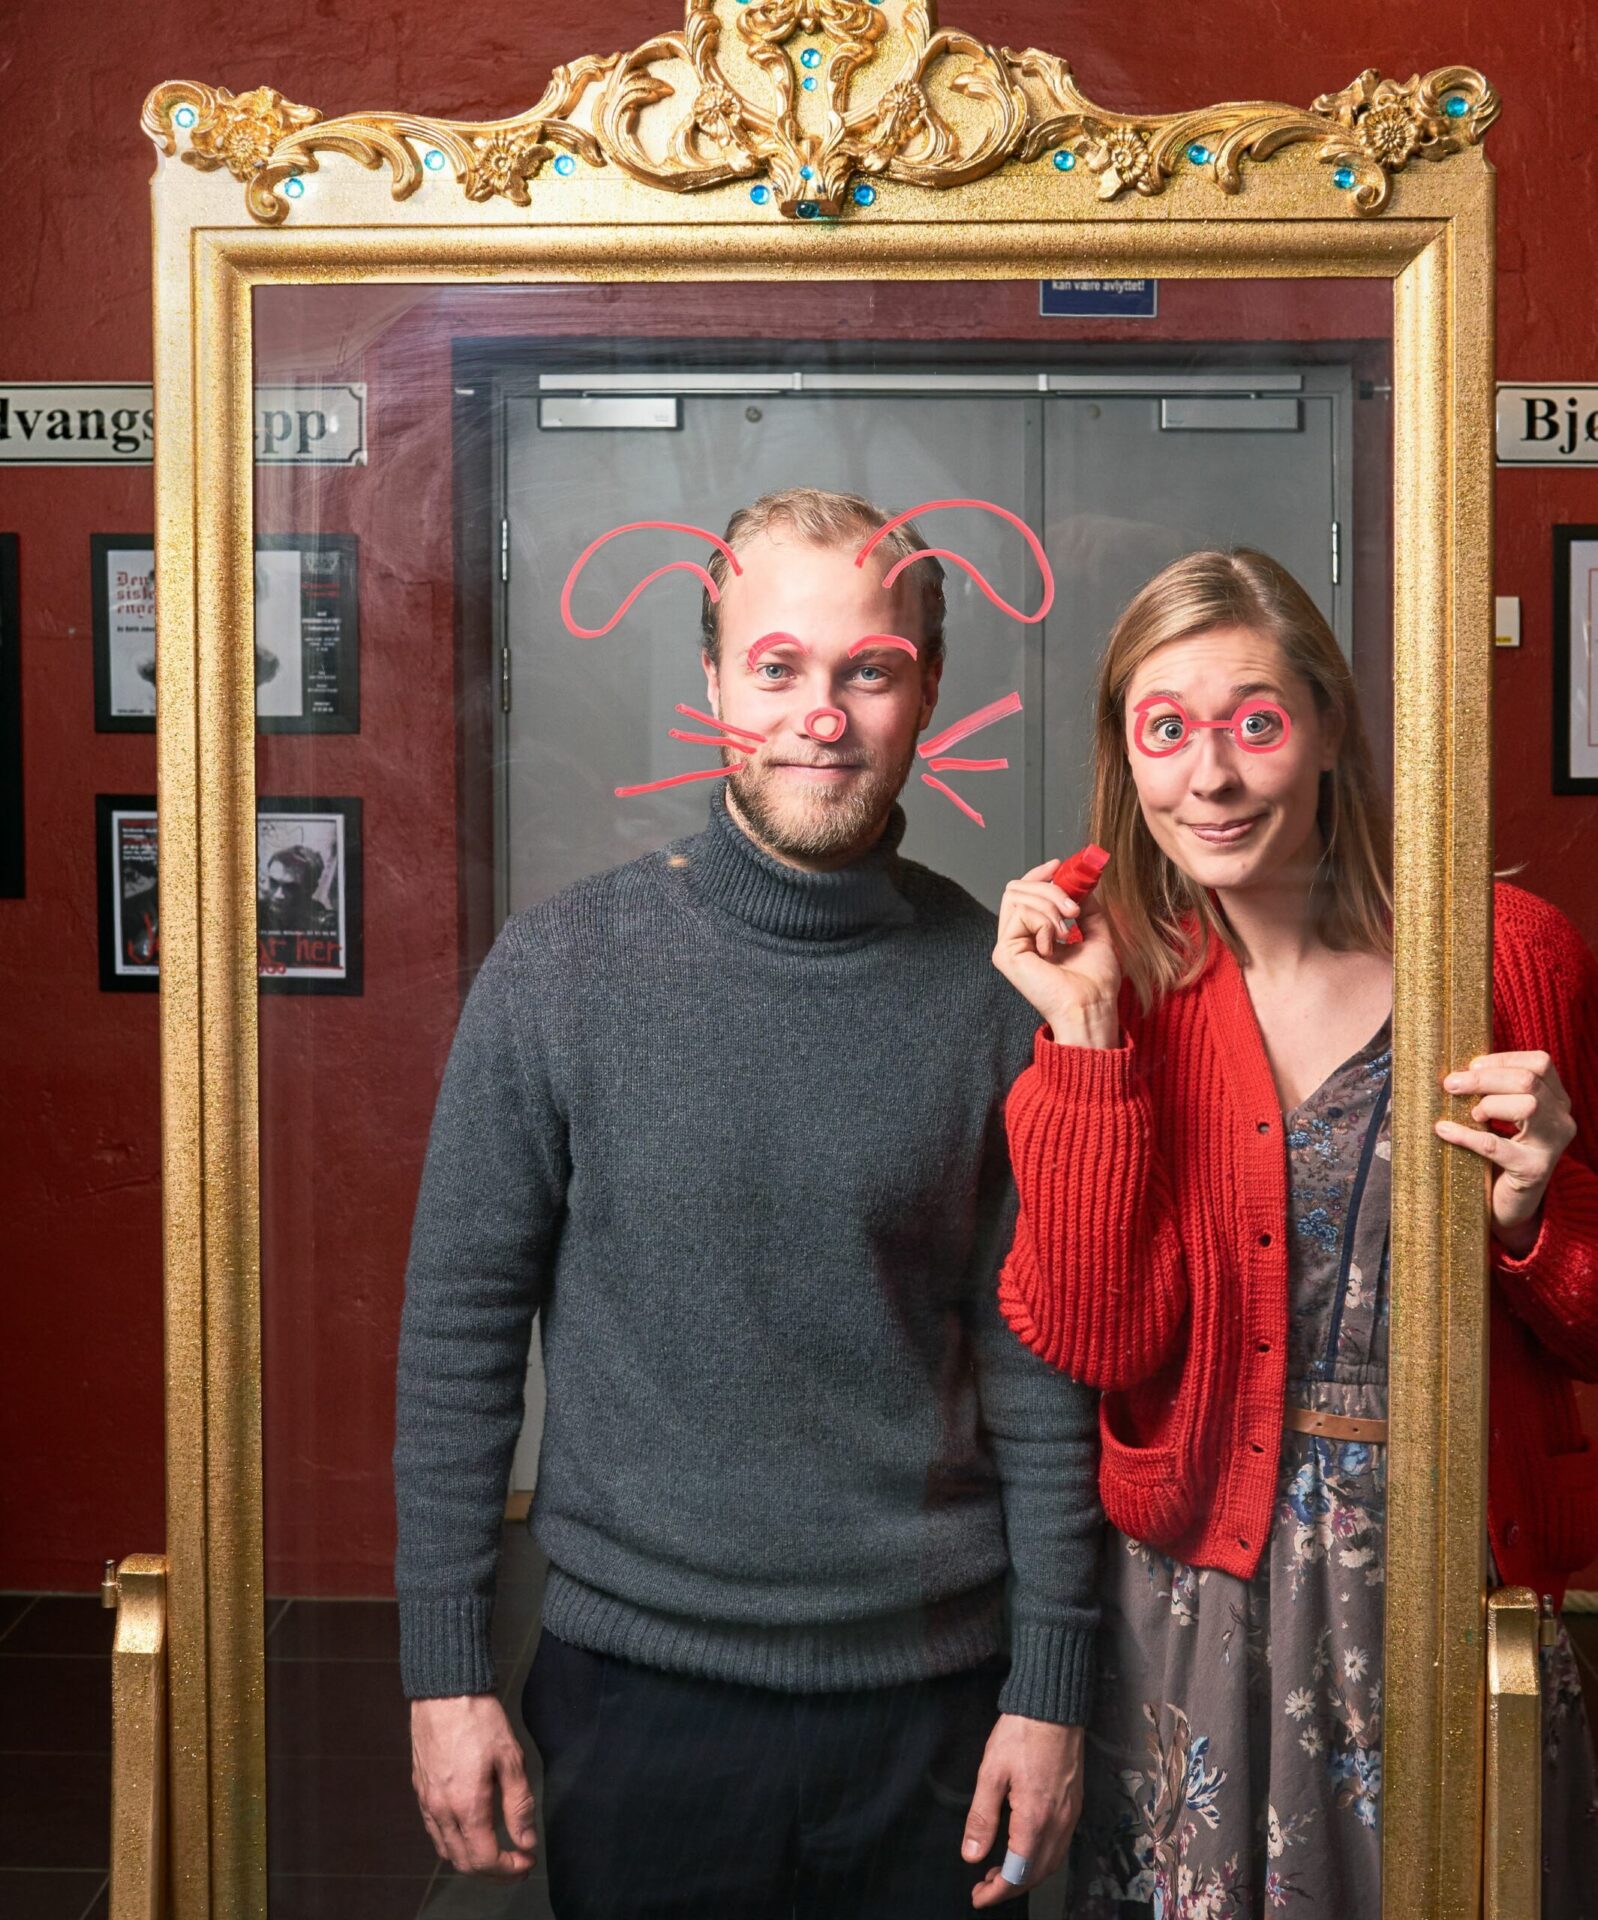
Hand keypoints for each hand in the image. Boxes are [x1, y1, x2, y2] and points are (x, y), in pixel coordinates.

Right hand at [410, 1694, 537, 1879]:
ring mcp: (427, 1801)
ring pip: (446, 1851)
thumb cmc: (479, 1718)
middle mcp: (441, 1810)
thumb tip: (525, 1840)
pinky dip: (453, 1843)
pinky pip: (434, 1831)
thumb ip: (519, 1804)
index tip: (527, 1860)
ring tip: (497, 1852)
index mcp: (466, 1805)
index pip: (484, 1860)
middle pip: (464, 1863)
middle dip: (493, 1872)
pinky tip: (470, 1831)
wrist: (444, 1691)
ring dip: (472, 1860)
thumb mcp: (510, 1758)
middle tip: (516, 1862)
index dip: (509, 1870)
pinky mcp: (420, 1789)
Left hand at [961, 1714, 1083, 1906]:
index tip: (978, 1897)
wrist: (1055, 1706)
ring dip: (1026, 1876)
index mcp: (1035, 1818)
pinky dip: (1040, 1859)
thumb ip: (982, 1817)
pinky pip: (1059, 1845)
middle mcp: (1058, 1822)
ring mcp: (1069, 1815)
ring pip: (1051, 1862)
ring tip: (999, 1872)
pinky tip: (1024, 1850)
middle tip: (984, 1888)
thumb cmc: (1022, 1733)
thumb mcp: (991, 1772)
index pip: (1017, 1872)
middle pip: (1037, 1874)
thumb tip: (972, 1855)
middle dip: (1010, 1887)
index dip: (997, 1891)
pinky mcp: (1073, 1805)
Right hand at [992, 860, 1121, 1045]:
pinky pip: (1021, 913)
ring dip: (1050, 905)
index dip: (1039, 874)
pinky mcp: (1005, 952)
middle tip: (1073, 909)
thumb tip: (1081, 882)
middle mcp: (1016, 939)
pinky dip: (1044, 922)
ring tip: (1068, 930)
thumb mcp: (1096, 932)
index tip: (1059, 866)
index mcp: (1033, 935)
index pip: (1024, 892)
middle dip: (1050, 888)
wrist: (1092, 1006)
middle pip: (1018, 888)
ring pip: (1018, 896)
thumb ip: (1086, 906)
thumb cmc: (1095, 982)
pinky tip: (1054, 943)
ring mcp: (1008, 945)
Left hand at [1434, 1048, 1576, 1255]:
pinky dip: (1465, 1135)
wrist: (1511, 1203)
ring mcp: (1551, 1146)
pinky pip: (1497, 1146)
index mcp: (1557, 1100)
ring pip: (1528, 1106)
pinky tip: (1444, 1130)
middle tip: (1452, 1085)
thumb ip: (1494, 1091)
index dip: (1503, 1059)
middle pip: (1529, 1081)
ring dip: (1490, 1105)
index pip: (1539, 1063)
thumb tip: (1457, 1070)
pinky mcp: (1533, 1170)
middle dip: (1484, 1079)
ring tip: (1472, 1115)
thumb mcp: (1504, 1116)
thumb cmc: (1501, 1151)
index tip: (1471, 1066)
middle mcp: (1562, 1120)